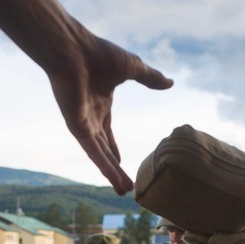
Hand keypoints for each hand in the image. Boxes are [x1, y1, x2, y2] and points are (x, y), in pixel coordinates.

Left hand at [48, 36, 172, 194]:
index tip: (121, 162)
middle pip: (104, 149)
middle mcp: (90, 117)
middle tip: (125, 186)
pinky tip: (114, 181)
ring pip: (100, 156)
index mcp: (100, 102)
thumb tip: (171, 83)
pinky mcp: (78, 128)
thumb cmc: (98, 54)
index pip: (107, 131)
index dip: (114, 148)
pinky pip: (94, 152)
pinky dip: (105, 167)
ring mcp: (83, 124)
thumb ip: (151, 78)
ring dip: (112, 174)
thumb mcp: (133, 68)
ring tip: (124, 192)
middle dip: (115, 168)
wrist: (73, 51)